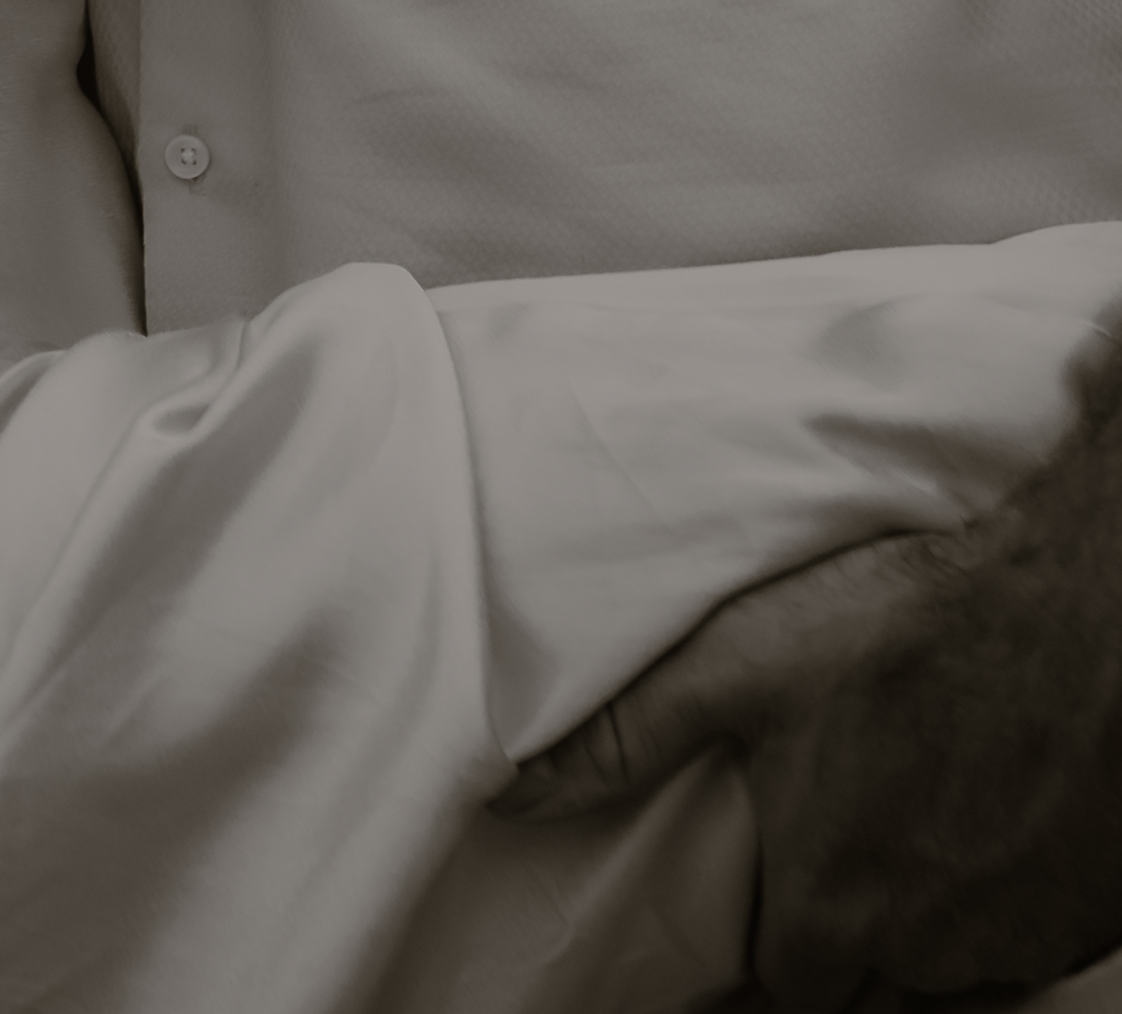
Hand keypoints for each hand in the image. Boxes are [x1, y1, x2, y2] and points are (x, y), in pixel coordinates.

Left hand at [494, 375, 1121, 1005]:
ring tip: (886, 856)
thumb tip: (515, 784)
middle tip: (816, 877)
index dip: (756, 961)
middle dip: (830, 956)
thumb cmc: (910, 621)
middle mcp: (926, 949)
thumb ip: (630, 733)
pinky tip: (966, 853)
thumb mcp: (745, 660)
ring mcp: (1013, 942)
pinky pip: (1017, 957)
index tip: (746, 921)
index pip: (778, 991)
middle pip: (859, 996)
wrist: (1077, 604)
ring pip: (944, 984)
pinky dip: (988, 926)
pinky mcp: (1080, 919)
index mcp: (834, 907)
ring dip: (910, 943)